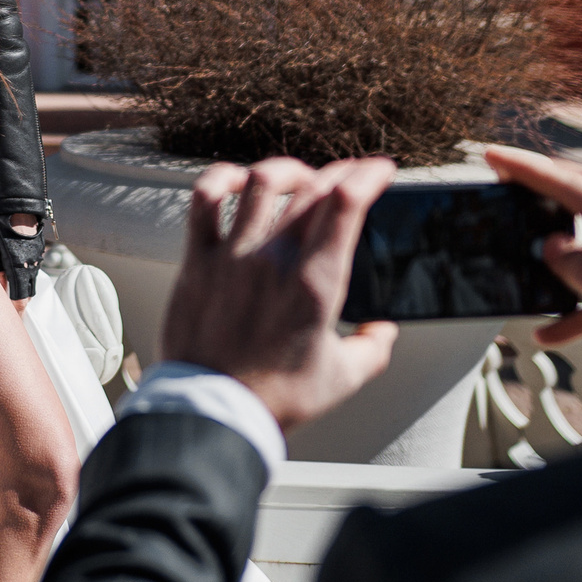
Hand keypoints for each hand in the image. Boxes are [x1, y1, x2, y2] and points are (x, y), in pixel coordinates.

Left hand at [159, 156, 399, 432]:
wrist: (214, 412)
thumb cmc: (274, 398)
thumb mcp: (341, 379)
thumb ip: (371, 349)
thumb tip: (383, 331)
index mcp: (316, 284)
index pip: (347, 204)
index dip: (368, 174)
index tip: (379, 169)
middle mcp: (275, 260)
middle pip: (313, 188)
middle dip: (340, 172)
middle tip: (350, 175)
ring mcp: (234, 255)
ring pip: (262, 181)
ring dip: (288, 170)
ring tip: (300, 177)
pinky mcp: (198, 260)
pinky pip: (205, 199)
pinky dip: (222, 178)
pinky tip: (238, 180)